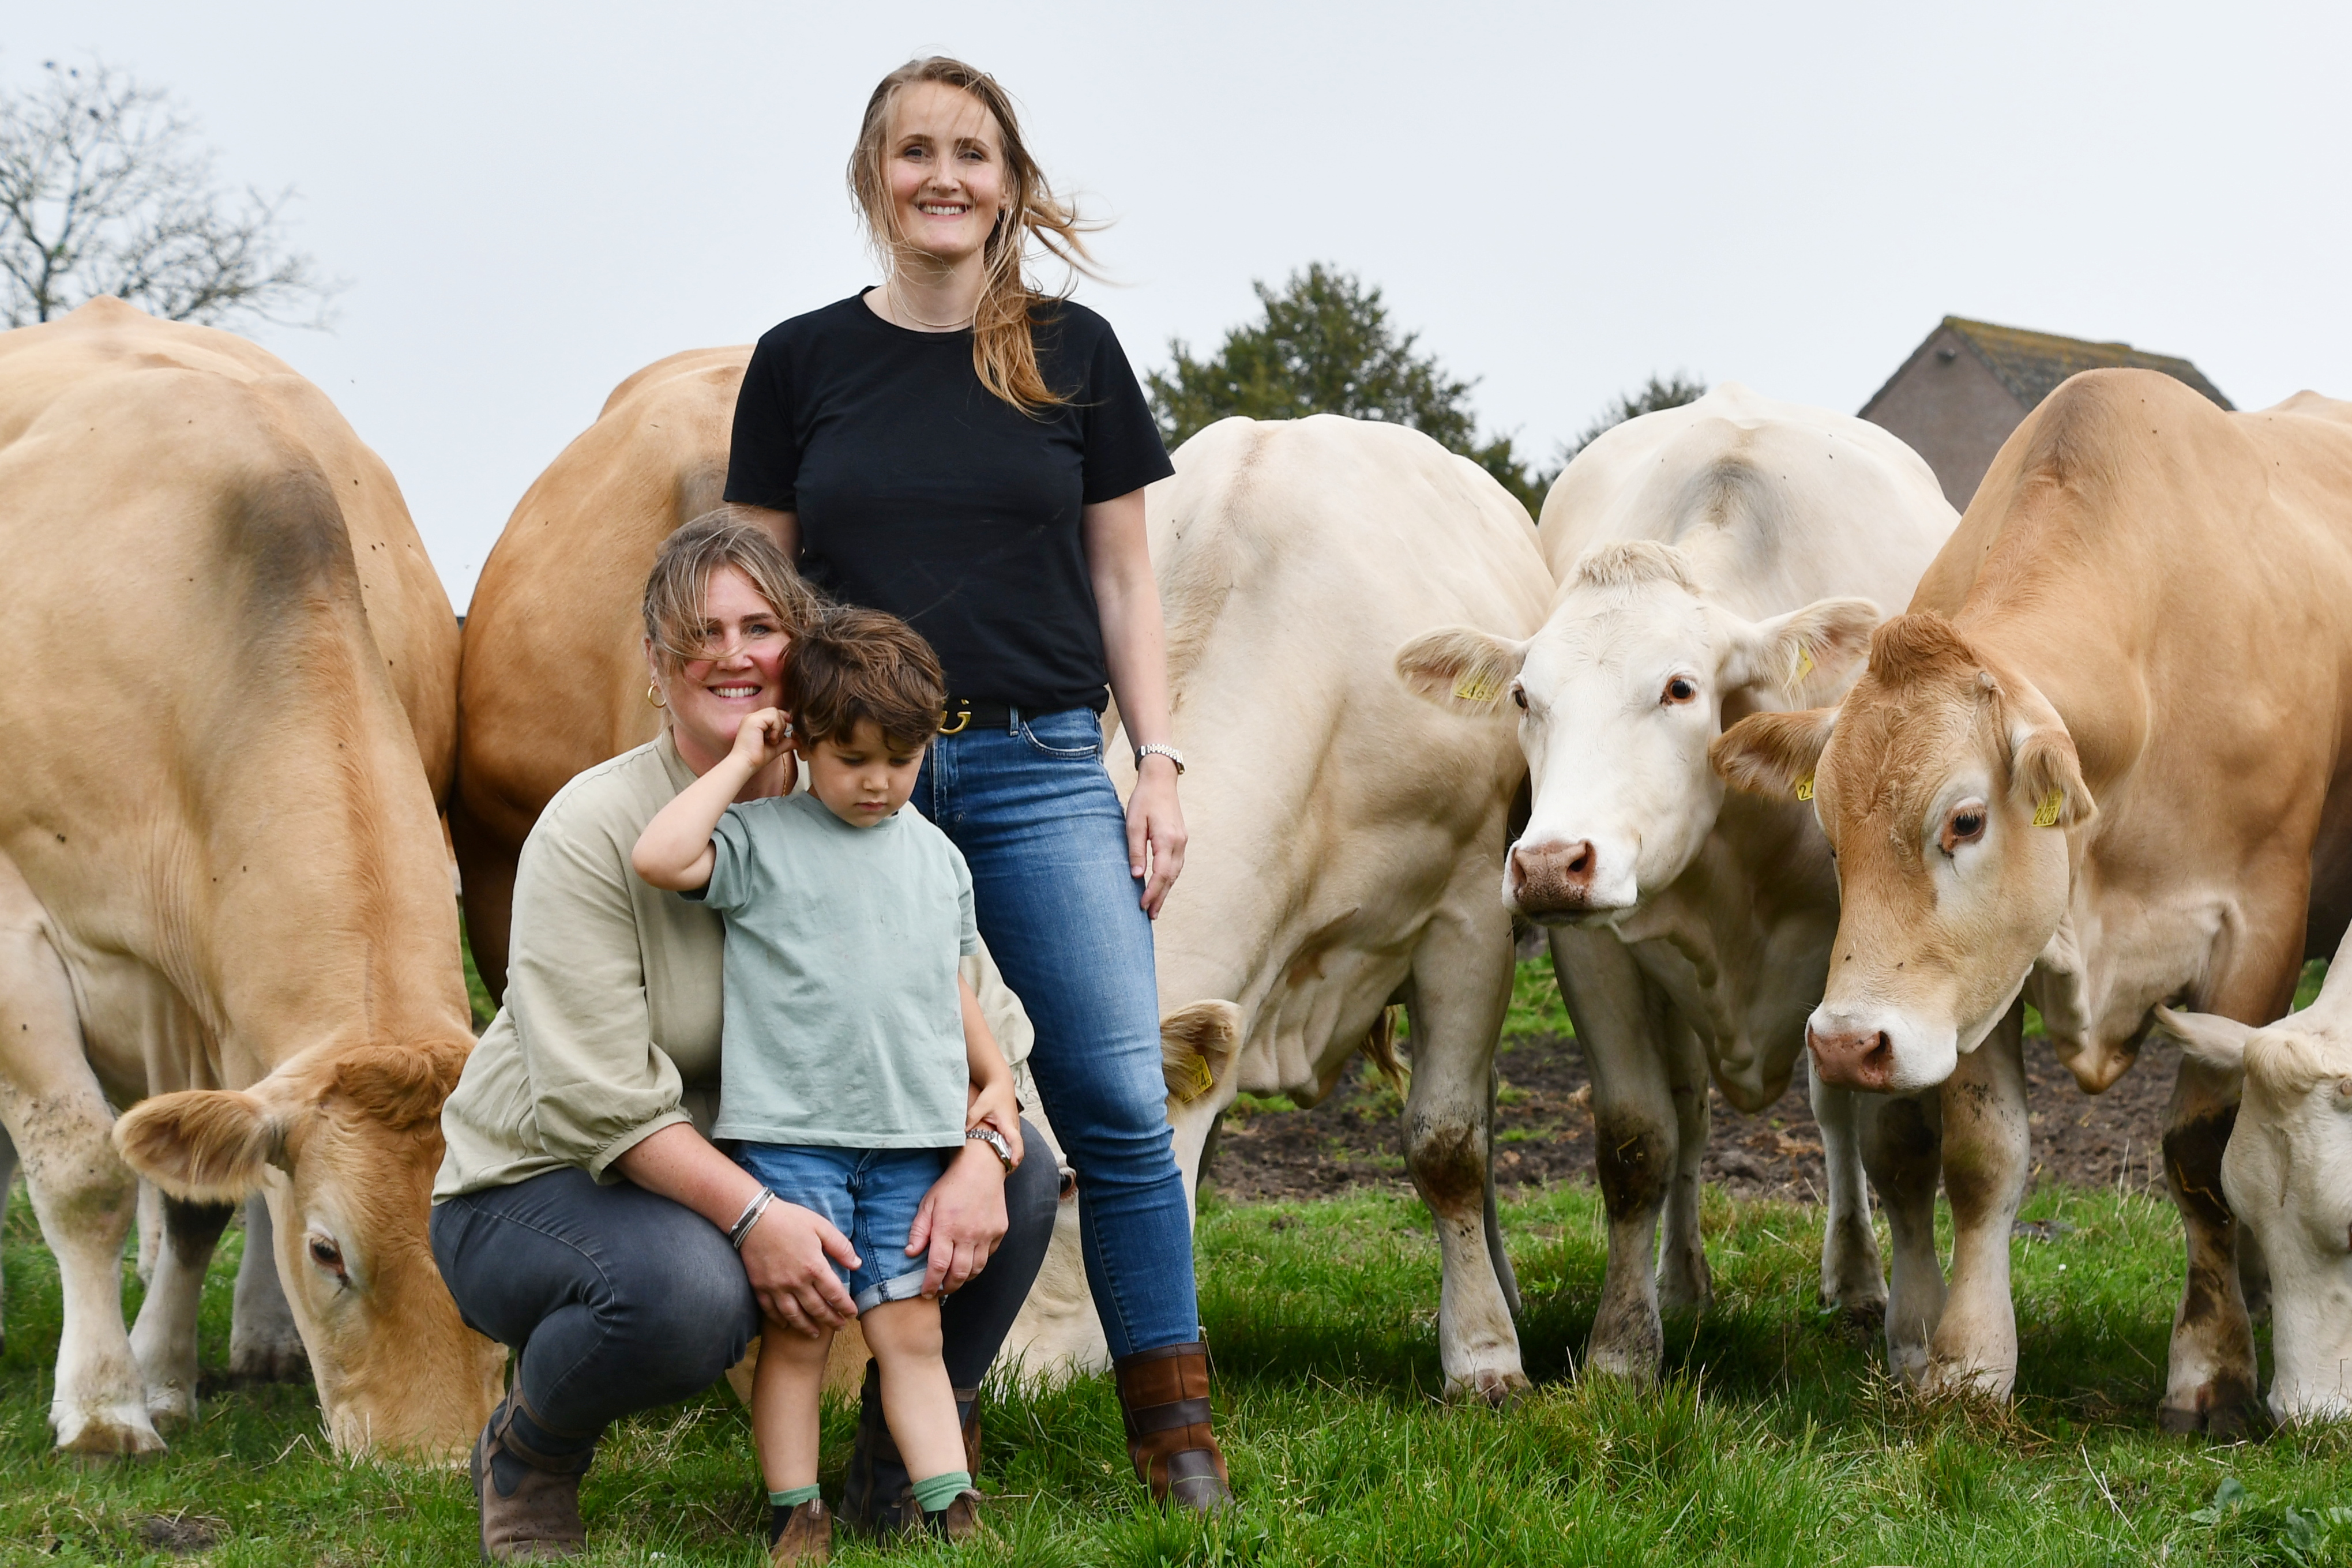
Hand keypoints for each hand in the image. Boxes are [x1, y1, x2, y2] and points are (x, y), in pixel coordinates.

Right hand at [730, 707, 793, 773]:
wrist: (745, 764)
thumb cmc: (754, 758)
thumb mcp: (775, 748)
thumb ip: (785, 742)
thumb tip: (797, 741)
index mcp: (754, 722)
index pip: (772, 713)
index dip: (782, 718)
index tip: (788, 728)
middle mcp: (752, 718)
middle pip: (774, 710)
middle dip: (781, 723)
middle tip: (777, 739)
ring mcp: (752, 718)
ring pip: (775, 712)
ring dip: (779, 727)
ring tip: (773, 740)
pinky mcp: (754, 720)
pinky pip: (773, 716)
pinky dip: (777, 728)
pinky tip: (771, 739)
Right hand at [738, 1199, 859, 1336]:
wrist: (754, 1218)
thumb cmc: (790, 1219)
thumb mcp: (821, 1226)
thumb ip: (841, 1247)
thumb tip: (857, 1264)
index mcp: (814, 1266)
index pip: (835, 1294)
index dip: (845, 1306)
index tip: (852, 1314)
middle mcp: (796, 1281)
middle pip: (817, 1308)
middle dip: (831, 1320)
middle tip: (840, 1327)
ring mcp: (776, 1287)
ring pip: (794, 1315)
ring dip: (807, 1327)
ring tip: (816, 1333)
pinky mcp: (760, 1287)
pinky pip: (771, 1310)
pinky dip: (780, 1320)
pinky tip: (787, 1324)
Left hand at [905, 1143, 1008, 1297]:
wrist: (981, 1168)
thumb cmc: (951, 1185)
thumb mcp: (927, 1204)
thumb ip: (918, 1230)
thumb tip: (910, 1253)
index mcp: (946, 1228)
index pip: (937, 1266)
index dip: (931, 1284)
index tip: (925, 1292)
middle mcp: (968, 1235)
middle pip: (959, 1274)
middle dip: (948, 1288)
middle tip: (939, 1291)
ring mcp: (986, 1234)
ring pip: (976, 1269)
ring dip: (963, 1279)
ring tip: (953, 1280)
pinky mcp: (999, 1232)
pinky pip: (988, 1256)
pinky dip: (977, 1263)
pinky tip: (968, 1261)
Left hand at [966, 1076, 1024, 1167]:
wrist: (1001, 1084)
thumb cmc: (993, 1093)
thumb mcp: (981, 1104)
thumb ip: (972, 1117)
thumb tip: (963, 1131)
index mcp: (1008, 1123)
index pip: (1015, 1141)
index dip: (1015, 1153)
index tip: (1012, 1164)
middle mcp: (1014, 1127)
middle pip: (1017, 1149)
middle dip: (1012, 1162)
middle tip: (1003, 1176)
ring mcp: (1014, 1129)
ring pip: (1015, 1147)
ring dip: (1010, 1158)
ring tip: (1001, 1172)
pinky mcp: (1011, 1129)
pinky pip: (1012, 1143)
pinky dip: (1008, 1151)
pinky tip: (999, 1158)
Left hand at [1126, 756, 1186, 917]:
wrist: (1160, 780)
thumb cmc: (1144, 800)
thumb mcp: (1133, 824)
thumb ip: (1136, 851)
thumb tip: (1137, 877)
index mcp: (1167, 840)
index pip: (1161, 874)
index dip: (1152, 892)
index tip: (1142, 906)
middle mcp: (1179, 843)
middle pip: (1171, 878)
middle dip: (1160, 897)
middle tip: (1150, 916)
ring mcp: (1182, 841)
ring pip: (1175, 873)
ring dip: (1165, 890)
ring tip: (1155, 907)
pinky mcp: (1180, 839)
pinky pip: (1176, 865)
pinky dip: (1169, 878)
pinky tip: (1162, 886)